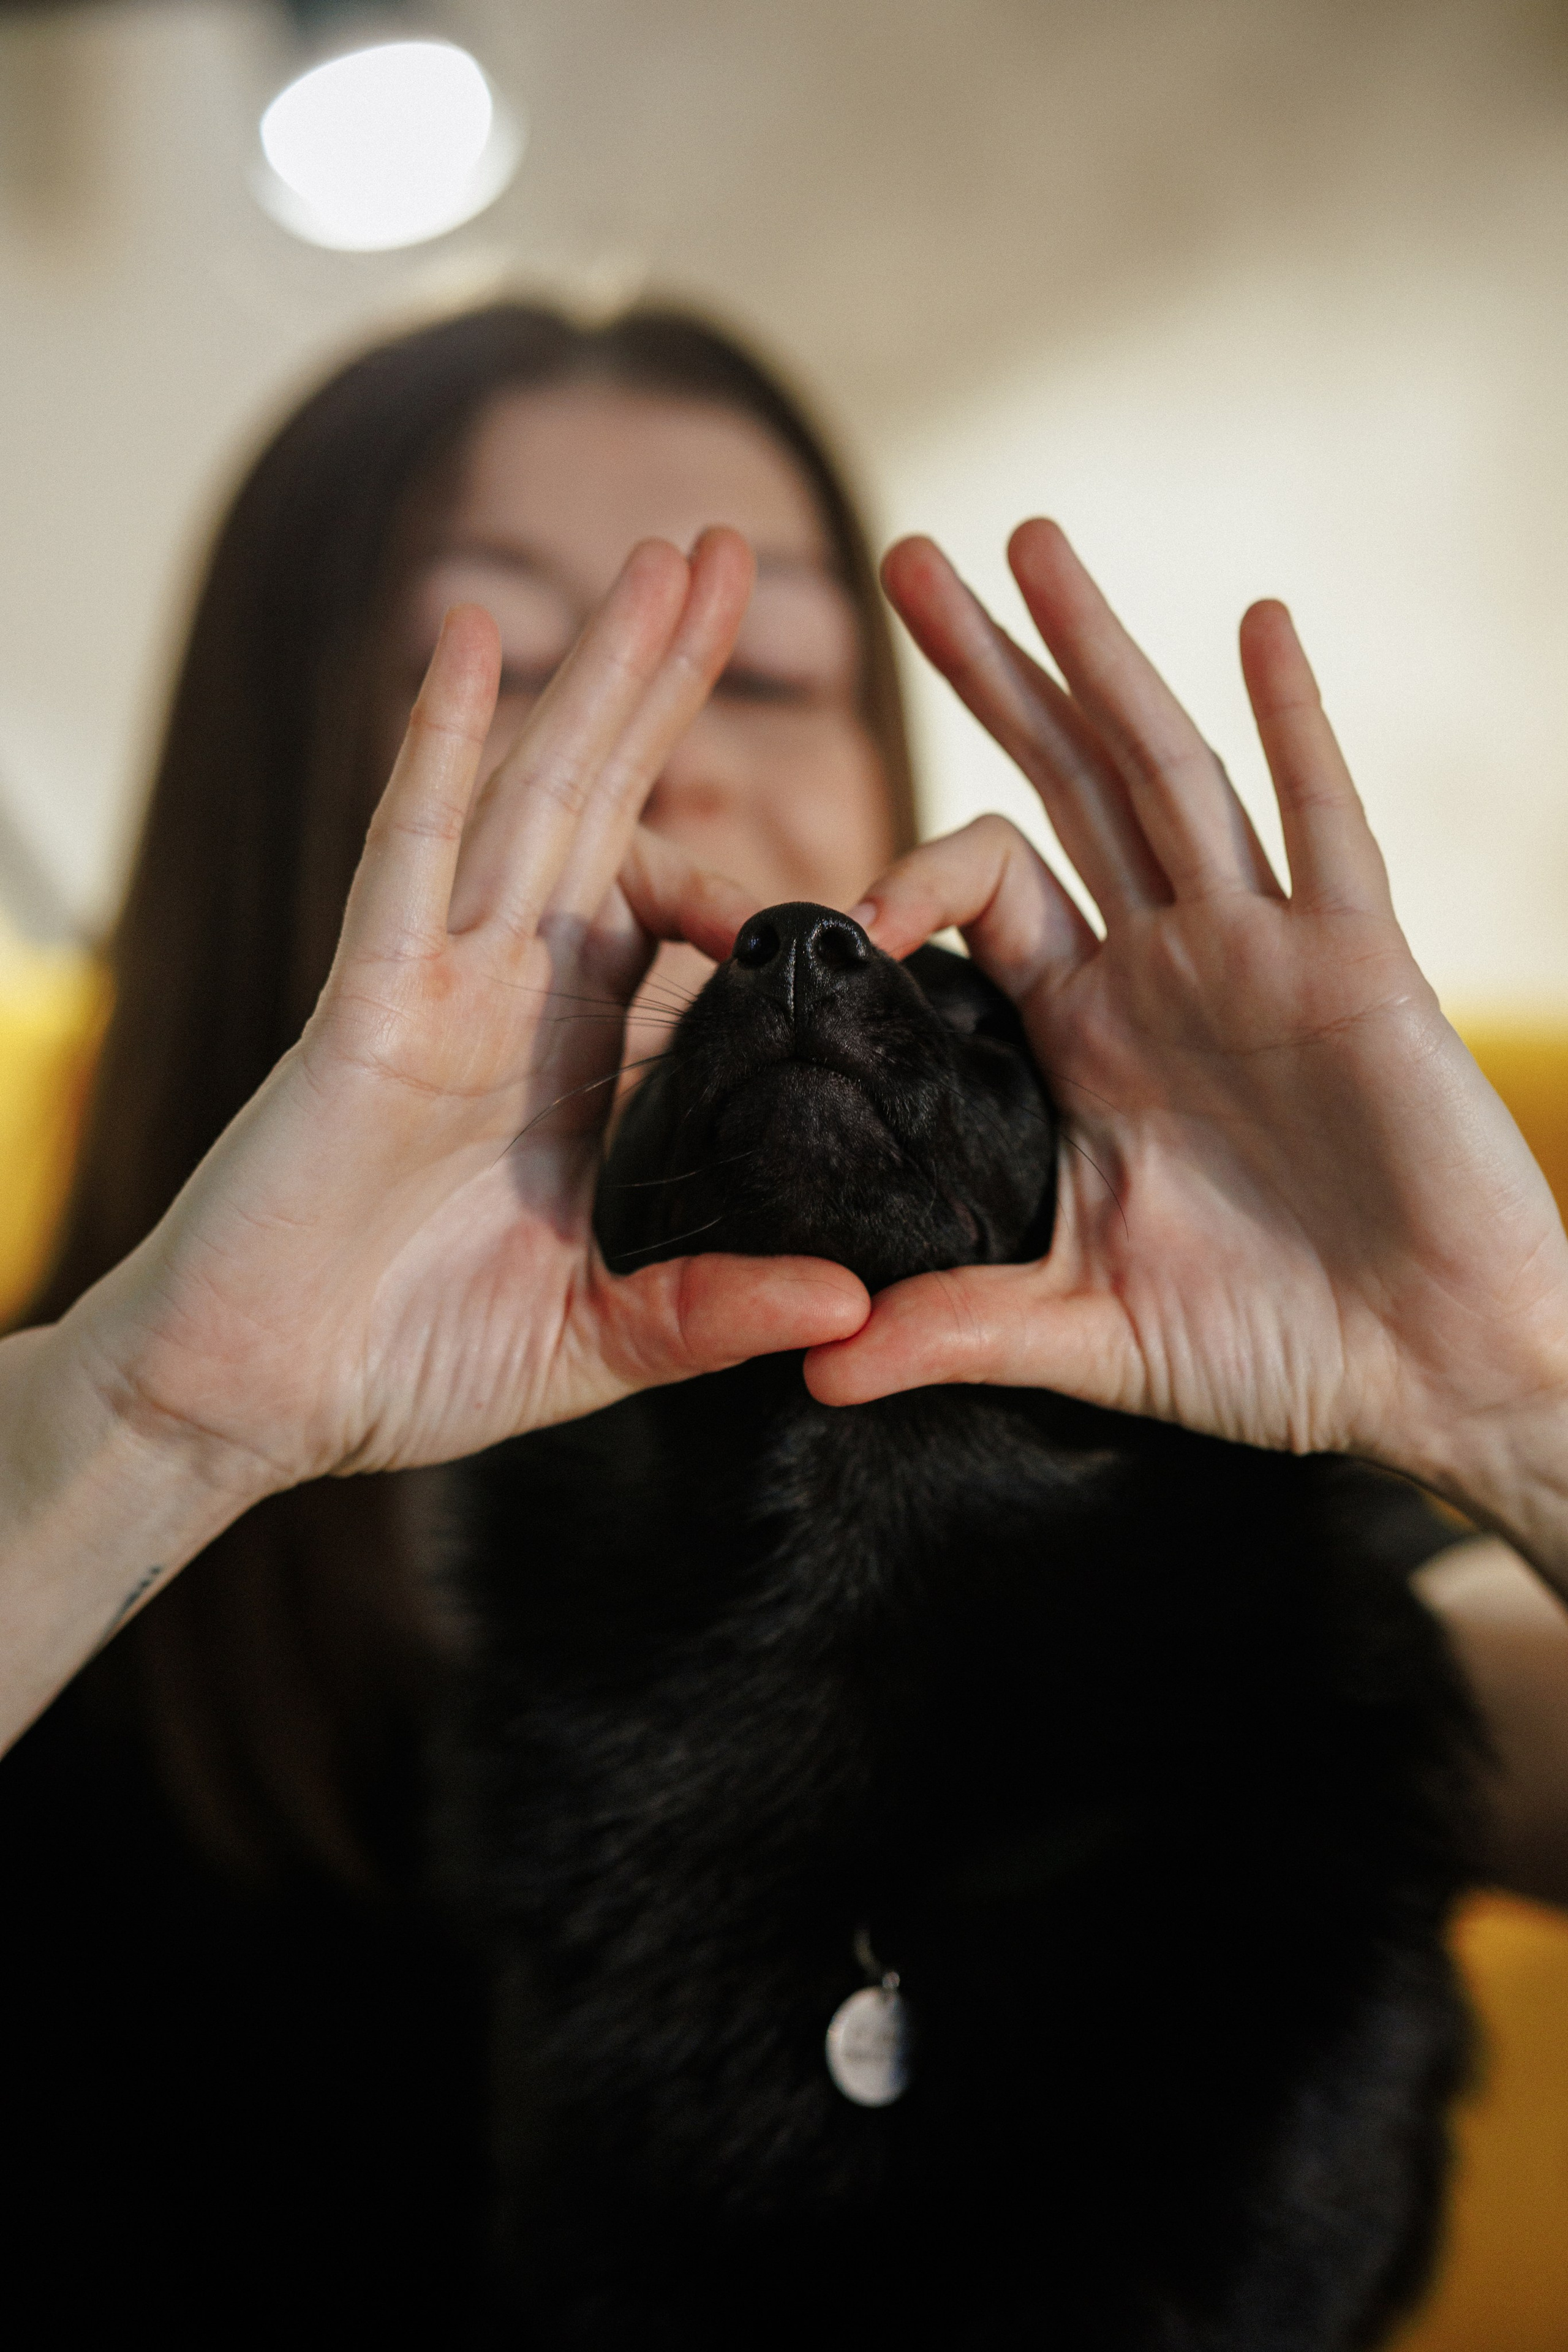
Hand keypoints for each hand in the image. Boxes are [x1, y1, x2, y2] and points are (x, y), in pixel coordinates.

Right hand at [72, 530, 866, 1500]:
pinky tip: (470, 640)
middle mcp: (516, 1000)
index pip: (678, 930)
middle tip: (741, 555)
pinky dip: (436, 746)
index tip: (849, 871)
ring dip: (600, 677)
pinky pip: (409, 853)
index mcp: (579, 1066)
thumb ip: (716, 1307)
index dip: (750, 874)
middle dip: (674, 686)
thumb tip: (855, 1306)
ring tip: (669, 563)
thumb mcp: (602, 1337)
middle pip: (612, 808)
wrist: (259, 1401)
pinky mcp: (364, 1002)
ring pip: (535, 799)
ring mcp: (440, 987)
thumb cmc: (414, 1363)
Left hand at [806, 522, 1567, 1572]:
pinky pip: (1324, 827)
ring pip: (1169, 773)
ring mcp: (1263, 952)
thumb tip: (807, 1366)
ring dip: (1105, 657)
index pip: (980, 895)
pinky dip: (1298, 726)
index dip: (904, 876)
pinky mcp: (1362, 965)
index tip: (835, 916)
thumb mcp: (1087, 1331)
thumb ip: (954, 1328)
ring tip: (1035, 543)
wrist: (1433, 1372)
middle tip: (902, 559)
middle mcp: (1165, 966)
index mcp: (1088, 1032)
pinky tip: (1258, 626)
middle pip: (1061, 785)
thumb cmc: (1271, 1349)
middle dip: (987, 673)